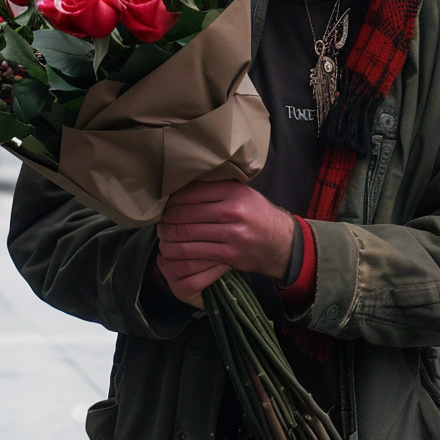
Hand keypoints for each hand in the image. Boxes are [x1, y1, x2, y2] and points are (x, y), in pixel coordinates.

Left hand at [156, 180, 295, 307]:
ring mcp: (232, 233)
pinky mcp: (230, 254)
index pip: (190, 192)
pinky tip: (171, 251)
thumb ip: (215, 188)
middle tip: (158, 223)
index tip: (163, 205)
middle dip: (166, 220)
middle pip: (185, 213)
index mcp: (233, 191)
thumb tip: (179, 186)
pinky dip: (179, 252)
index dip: (171, 200)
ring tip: (162, 237)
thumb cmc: (256, 215)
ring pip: (187, 234)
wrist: (281, 242)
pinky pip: (196, 252)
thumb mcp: (241, 193)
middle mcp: (233, 210)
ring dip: (168, 237)